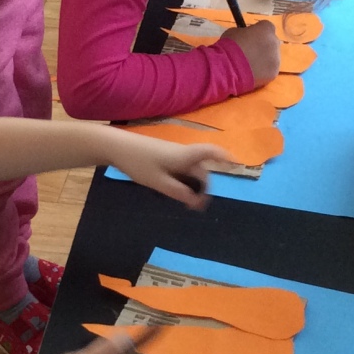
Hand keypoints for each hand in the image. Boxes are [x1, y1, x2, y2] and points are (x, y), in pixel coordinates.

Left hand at [109, 133, 228, 208]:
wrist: (116, 147)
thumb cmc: (139, 163)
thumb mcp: (159, 182)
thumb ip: (179, 192)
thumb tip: (197, 202)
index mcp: (184, 156)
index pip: (210, 153)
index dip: (225, 157)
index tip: (236, 164)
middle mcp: (182, 153)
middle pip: (201, 169)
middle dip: (203, 186)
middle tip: (197, 206)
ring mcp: (173, 154)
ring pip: (190, 169)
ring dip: (192, 184)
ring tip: (185, 201)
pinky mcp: (164, 156)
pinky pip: (180, 168)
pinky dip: (183, 180)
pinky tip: (174, 191)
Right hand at [219, 22, 279, 84]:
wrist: (229, 66)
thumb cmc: (230, 45)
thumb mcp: (235, 32)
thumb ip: (245, 33)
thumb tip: (246, 37)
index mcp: (266, 29)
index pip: (266, 27)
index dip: (258, 32)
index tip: (250, 37)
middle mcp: (274, 41)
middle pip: (271, 42)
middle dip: (263, 46)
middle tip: (251, 52)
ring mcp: (276, 58)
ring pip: (272, 57)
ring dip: (264, 59)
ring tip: (250, 65)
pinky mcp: (274, 72)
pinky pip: (269, 70)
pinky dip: (263, 71)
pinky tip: (252, 73)